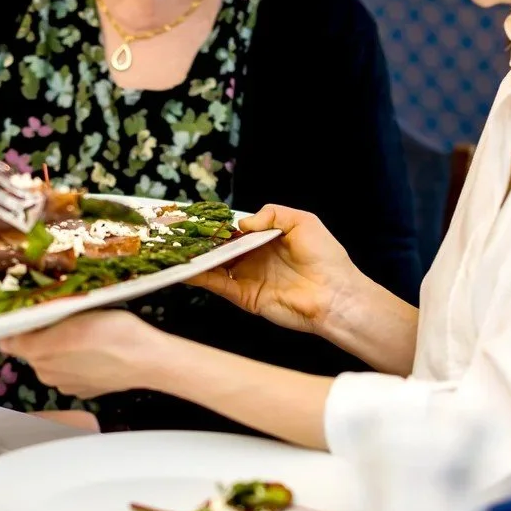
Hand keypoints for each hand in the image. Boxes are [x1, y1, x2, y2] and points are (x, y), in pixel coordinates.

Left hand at [0, 311, 167, 400]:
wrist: (148, 359)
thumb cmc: (114, 334)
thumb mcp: (73, 318)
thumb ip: (35, 329)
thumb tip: (9, 335)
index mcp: (38, 354)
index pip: (11, 338)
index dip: (19, 324)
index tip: (33, 313)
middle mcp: (46, 374)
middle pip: (32, 348)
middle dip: (42, 334)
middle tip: (65, 318)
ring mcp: (65, 385)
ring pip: (52, 359)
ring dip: (61, 347)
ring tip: (84, 332)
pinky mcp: (82, 390)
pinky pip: (69, 371)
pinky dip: (76, 361)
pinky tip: (94, 350)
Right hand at [191, 205, 360, 334]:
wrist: (335, 295)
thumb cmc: (326, 257)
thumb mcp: (303, 221)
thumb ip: (272, 214)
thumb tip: (241, 223)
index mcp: (267, 239)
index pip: (236, 229)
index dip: (218, 223)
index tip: (197, 215)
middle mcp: (254, 258)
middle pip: (221, 247)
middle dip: (201, 240)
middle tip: (177, 230)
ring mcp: (247, 277)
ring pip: (214, 265)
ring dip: (196, 257)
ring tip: (174, 247)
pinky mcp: (245, 296)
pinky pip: (218, 285)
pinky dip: (200, 277)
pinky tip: (186, 268)